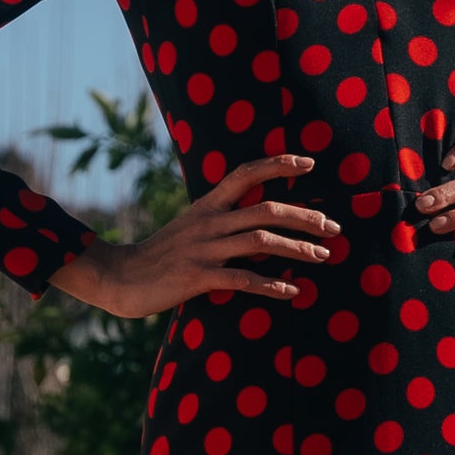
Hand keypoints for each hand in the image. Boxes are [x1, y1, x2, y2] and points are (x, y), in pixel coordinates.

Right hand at [54, 156, 339, 317]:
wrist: (121, 277)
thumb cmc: (162, 254)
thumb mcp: (190, 225)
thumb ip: (221, 218)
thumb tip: (259, 217)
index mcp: (207, 205)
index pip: (246, 173)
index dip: (278, 164)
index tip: (310, 162)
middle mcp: (208, 222)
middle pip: (266, 210)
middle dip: (305, 217)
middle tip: (333, 228)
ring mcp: (203, 249)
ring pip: (260, 242)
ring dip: (297, 249)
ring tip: (323, 256)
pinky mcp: (197, 277)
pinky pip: (242, 279)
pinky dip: (270, 285)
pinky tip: (291, 291)